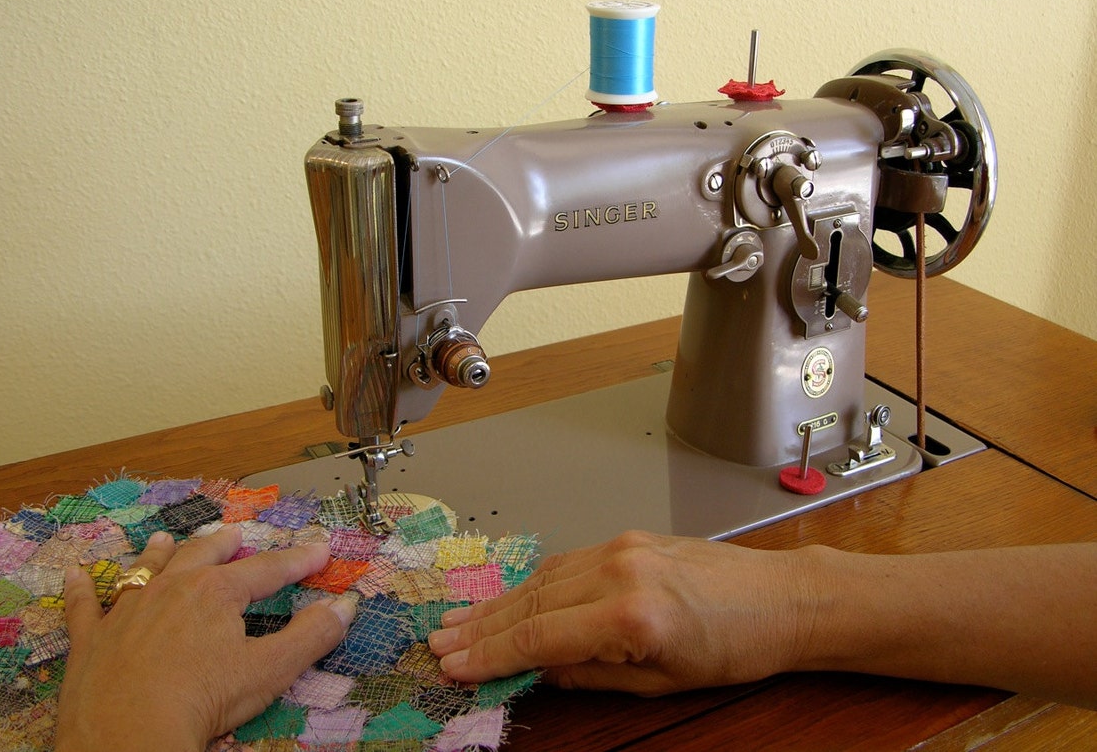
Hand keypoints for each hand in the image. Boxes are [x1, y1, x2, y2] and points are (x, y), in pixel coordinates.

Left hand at [56, 524, 354, 751]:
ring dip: (159, 553)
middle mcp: (171, 588)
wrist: (126, 739)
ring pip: (146, 569)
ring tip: (165, 539)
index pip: (267, 569)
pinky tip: (77, 575)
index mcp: (217, 592)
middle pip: (203, 554)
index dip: (298, 560)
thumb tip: (346, 606)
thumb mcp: (269, 671)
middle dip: (224, 543)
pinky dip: (82, 589)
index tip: (319, 550)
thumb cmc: (200, 703)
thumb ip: (311, 636)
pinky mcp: (90, 639)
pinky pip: (84, 606)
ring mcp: (126, 610)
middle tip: (237, 535)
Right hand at [428, 530, 817, 694]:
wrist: (781, 598)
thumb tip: (538, 672)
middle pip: (530, 601)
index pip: (539, 636)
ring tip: (460, 623)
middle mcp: (618, 571)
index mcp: (629, 616)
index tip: (453, 667)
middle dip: (481, 626)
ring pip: (542, 576)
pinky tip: (509, 598)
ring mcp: (621, 547)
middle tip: (439, 643)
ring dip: (498, 602)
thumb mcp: (661, 682)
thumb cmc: (735, 647)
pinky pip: (566, 562)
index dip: (490, 655)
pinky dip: (532, 582)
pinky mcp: (627, 537)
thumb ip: (591, 676)